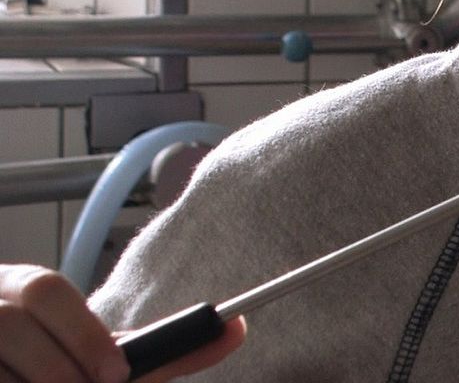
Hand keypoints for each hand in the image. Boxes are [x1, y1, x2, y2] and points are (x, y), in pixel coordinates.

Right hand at [0, 264, 244, 382]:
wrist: (6, 365)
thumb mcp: (99, 351)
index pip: (47, 289)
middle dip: (61, 368)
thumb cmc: (54, 361)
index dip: (84, 333)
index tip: (117, 373)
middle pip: (14, 323)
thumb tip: (234, 330)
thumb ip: (160, 348)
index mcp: (23, 287)